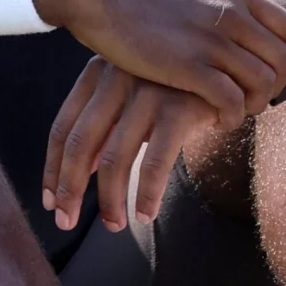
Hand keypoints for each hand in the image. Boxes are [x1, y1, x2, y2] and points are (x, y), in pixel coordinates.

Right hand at [30, 0, 285, 126]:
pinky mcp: (188, 66)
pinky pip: (232, 101)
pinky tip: (217, 120)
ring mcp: (212, 40)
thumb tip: (241, 20)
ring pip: (262, 84)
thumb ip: (224, 3)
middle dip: (277, 88)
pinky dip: (232, 116)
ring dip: (255, 105)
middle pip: (283, 62)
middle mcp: (233, 15)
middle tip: (258, 100)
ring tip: (236, 112)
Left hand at [43, 59, 221, 232]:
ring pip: (115, 158)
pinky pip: (155, 163)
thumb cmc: (178, 83)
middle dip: (70, 190)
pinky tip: (146, 215)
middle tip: (67, 222)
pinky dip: (147, 195)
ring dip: (110, 200)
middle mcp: (117, 78)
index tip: (52, 202)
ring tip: (114, 225)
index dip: (53, 169)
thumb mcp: (135, 91)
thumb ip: (108, 122)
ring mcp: (149, 92)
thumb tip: (83, 171)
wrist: (233, 60)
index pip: (63, 128)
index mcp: (98, 72)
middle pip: (80, 144)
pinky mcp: (180, 109)